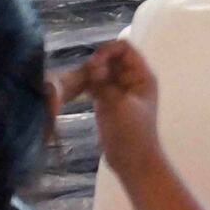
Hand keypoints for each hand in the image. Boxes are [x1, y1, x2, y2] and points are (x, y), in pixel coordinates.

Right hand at [58, 41, 165, 179]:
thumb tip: (93, 63)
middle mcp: (130, 79)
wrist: (132, 161)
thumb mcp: (119, 105)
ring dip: (85, 74)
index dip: (108, 51)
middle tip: (84, 76)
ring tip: (72, 84)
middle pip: (110, 58)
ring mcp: (117, 90)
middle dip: (95, 63)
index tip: (94, 64)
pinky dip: (82, 85)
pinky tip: (68, 89)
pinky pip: (92, 85)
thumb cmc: (132, 133)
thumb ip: (105, 83)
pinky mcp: (105, 101)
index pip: (125, 49)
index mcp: (141, 75)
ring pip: (99, 72)